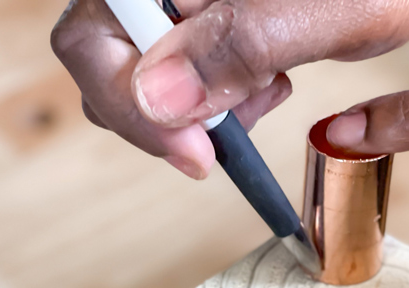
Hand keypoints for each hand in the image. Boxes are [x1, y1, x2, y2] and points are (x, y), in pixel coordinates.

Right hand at [51, 0, 408, 178]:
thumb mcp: (318, 13)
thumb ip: (236, 46)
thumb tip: (159, 97)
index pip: (90, 35)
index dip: (128, 104)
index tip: (194, 152)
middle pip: (104, 55)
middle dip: (162, 112)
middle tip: (226, 132)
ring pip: (141, 68)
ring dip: (193, 106)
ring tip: (263, 93)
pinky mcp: (205, 14)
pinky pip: (177, 63)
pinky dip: (213, 92)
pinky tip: (263, 81)